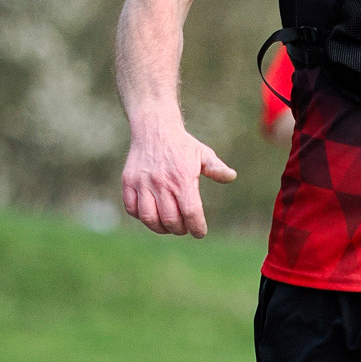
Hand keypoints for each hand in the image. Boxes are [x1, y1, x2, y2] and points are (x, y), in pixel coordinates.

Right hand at [121, 120, 236, 235]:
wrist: (154, 128)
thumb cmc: (182, 145)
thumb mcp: (203, 154)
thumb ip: (217, 168)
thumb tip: (232, 177)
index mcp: (182, 178)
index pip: (190, 212)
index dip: (196, 227)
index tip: (199, 233)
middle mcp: (161, 182)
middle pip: (170, 219)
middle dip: (180, 229)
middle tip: (184, 228)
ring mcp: (143, 182)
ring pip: (149, 218)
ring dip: (160, 228)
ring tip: (168, 226)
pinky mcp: (128, 182)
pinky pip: (132, 209)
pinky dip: (142, 217)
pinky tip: (152, 215)